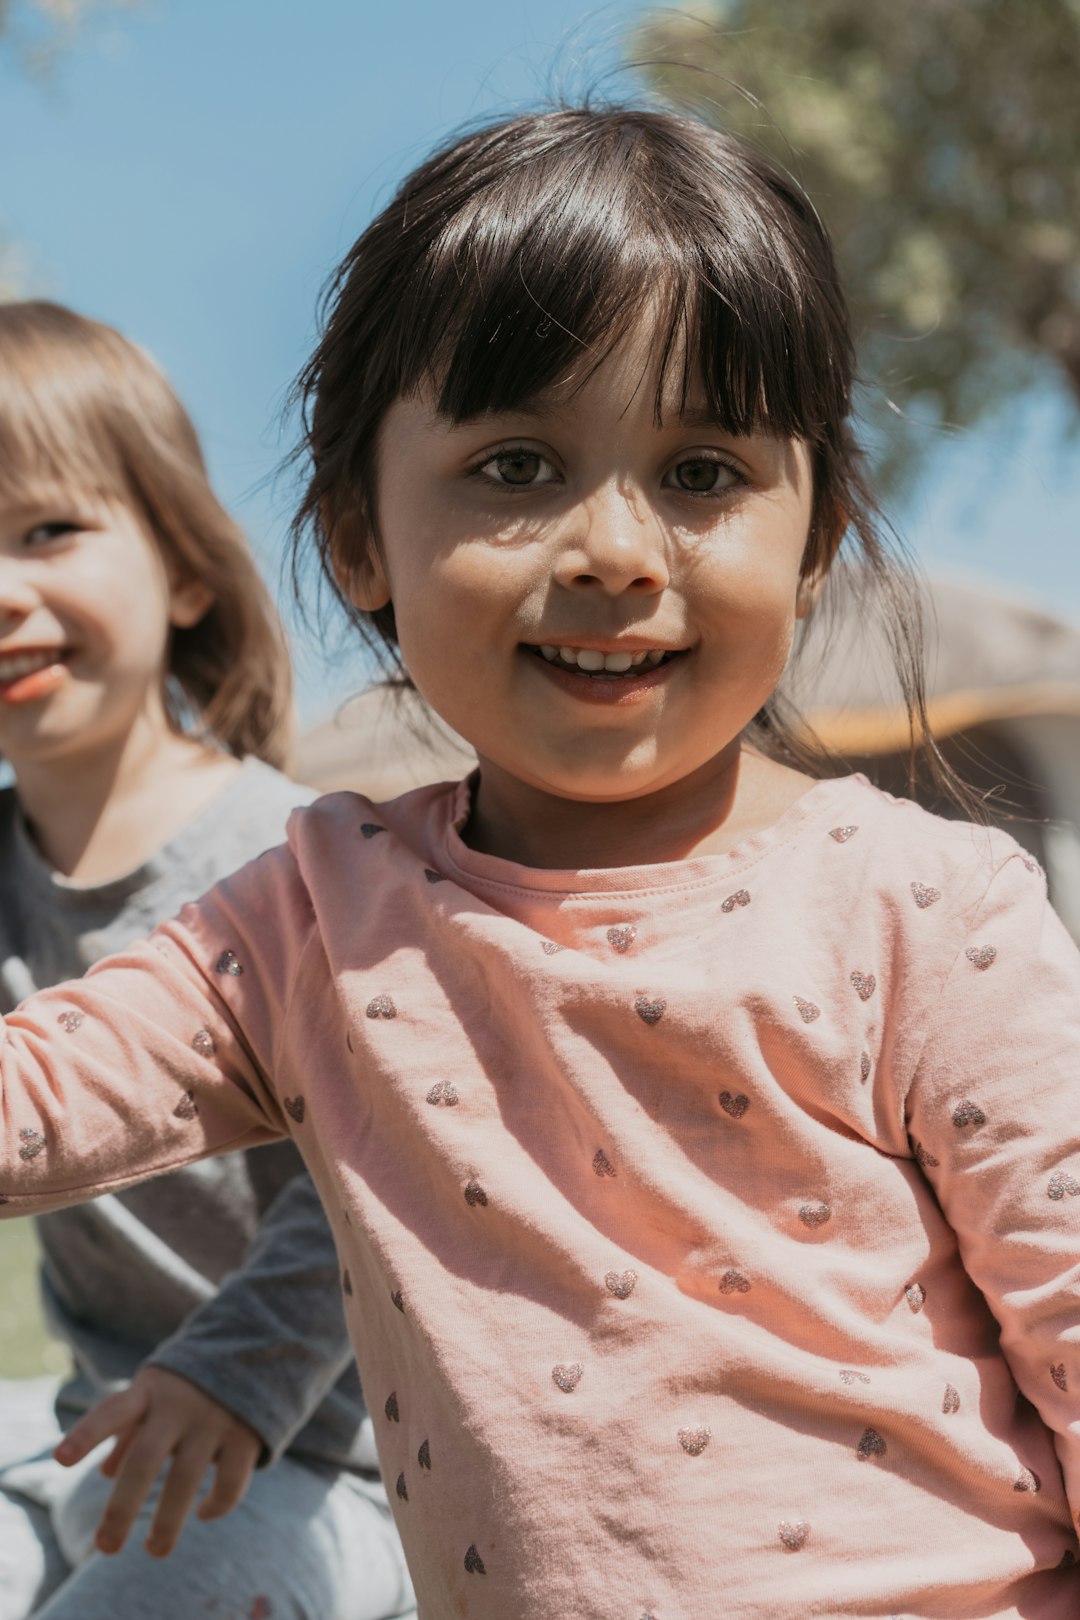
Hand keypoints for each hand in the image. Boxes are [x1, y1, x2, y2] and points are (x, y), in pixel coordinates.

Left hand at [54, 1365, 261, 1557]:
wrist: (254, 1349)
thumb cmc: (186, 1382)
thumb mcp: (153, 1394)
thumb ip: (127, 1429)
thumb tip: (105, 1472)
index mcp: (149, 1392)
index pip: (112, 1412)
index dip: (86, 1435)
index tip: (60, 1460)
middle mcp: (180, 1404)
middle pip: (144, 1461)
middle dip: (121, 1509)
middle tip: (105, 1547)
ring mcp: (215, 1419)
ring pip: (185, 1481)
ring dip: (167, 1523)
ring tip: (155, 1550)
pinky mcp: (246, 1435)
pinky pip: (229, 1484)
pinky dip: (215, 1506)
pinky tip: (203, 1514)